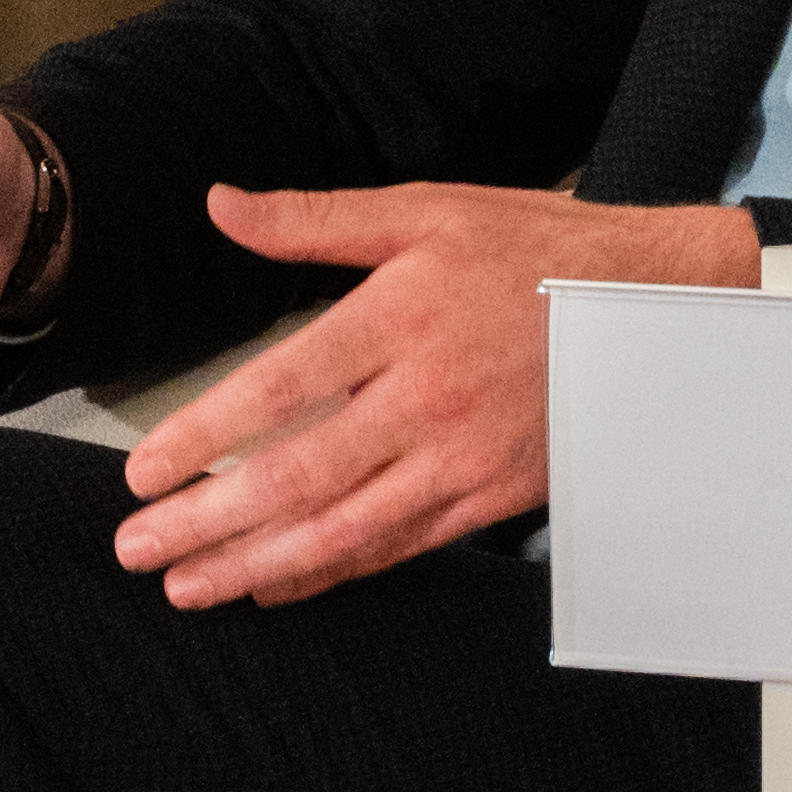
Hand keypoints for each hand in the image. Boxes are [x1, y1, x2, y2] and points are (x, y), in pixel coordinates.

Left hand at [110, 185, 760, 609]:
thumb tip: (220, 204)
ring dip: (256, 565)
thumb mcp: (426, 208)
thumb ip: (315, 219)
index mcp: (400, 316)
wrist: (656, 304)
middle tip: (135, 550)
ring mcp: (463, 457)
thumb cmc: (532, 247)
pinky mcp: (495, 497)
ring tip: (188, 587)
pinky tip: (277, 586)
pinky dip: (334, 574)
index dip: (204, 436)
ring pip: (344, 528)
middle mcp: (427, 397)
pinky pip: (400, 547)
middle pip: (298, 476)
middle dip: (208, 522)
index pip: (280, 388)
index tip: (142, 472)